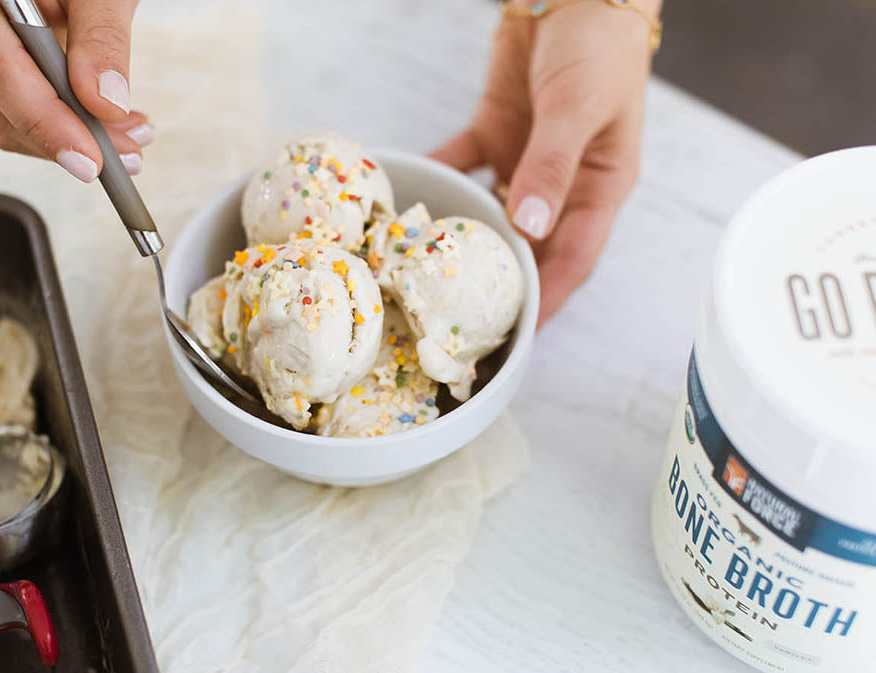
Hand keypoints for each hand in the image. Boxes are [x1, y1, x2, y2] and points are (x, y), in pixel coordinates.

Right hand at [0, 0, 153, 181]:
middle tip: (128, 155)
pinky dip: (62, 121)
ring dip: (70, 136)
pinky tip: (107, 123)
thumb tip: (106, 103)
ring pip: (4, 112)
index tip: (90, 158)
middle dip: (67, 140)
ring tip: (129, 136)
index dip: (44, 122)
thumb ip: (102, 37)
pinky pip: (13, 101)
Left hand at [433, 0, 658, 325]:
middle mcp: (561, 183)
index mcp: (599, 186)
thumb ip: (551, 166)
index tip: (518, 333)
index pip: (573, 258)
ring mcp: (525, 161)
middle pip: (529, 247)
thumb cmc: (598, 44)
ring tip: (428, 273)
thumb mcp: (579, 108)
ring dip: (464, 239)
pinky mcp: (494, 134)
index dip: (547, 298)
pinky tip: (411, 204)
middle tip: (460, 317)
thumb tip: (527, 226)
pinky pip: (463, 167)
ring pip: (492, 213)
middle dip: (499, 283)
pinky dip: (440, 181)